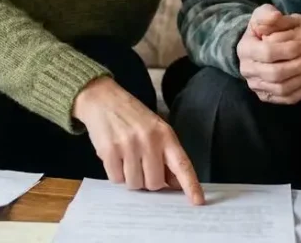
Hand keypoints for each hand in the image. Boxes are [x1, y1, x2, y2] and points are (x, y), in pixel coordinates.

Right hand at [72, 77, 204, 204]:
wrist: (102, 99)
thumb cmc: (132, 117)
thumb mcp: (156, 129)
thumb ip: (167, 155)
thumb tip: (175, 185)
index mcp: (165, 135)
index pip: (182, 164)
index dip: (191, 185)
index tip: (198, 201)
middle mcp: (149, 140)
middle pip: (155, 183)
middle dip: (148, 181)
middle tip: (141, 166)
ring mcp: (128, 145)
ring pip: (135, 184)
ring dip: (131, 178)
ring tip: (126, 159)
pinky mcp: (109, 150)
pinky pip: (116, 179)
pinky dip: (116, 174)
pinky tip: (115, 158)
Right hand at [237, 7, 300, 104]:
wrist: (263, 47)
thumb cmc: (266, 29)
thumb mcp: (263, 15)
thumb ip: (268, 14)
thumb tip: (275, 15)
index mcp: (245, 49)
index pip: (267, 52)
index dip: (289, 49)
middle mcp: (247, 70)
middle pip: (275, 74)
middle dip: (299, 65)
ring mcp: (256, 86)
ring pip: (282, 88)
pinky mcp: (267, 96)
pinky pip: (288, 98)